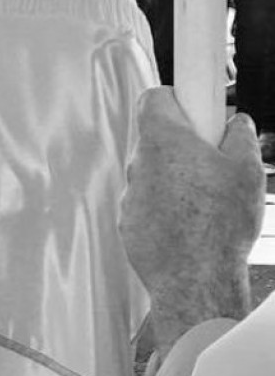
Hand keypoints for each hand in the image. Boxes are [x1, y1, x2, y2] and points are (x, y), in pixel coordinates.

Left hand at [119, 88, 265, 353]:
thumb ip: (240, 135)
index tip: (192, 104)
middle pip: (156, 139)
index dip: (175, 96)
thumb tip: (237, 124)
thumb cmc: (220, 225)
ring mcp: (130, 197)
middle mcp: (139, 165)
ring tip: (206, 202)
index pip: (154, 98)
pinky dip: (165, 210)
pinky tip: (191, 226)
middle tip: (211, 161)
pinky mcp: (128, 225)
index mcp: (164, 140)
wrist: (196, 279)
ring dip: (174, 180)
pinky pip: (146, 206)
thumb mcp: (247, 168)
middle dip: (182, 144)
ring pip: (152, 175)